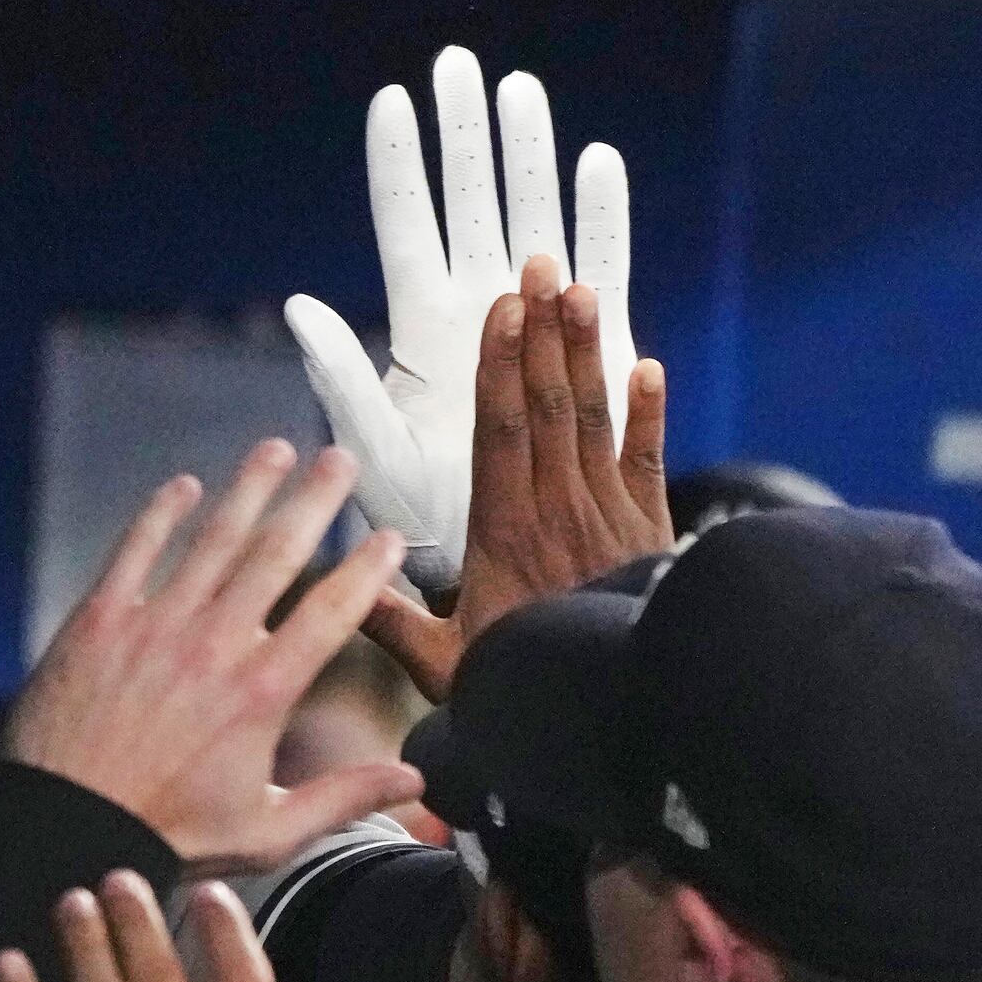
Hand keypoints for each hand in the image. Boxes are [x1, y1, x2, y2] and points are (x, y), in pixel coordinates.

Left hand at [4, 440, 421, 875]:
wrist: (65, 829)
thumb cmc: (166, 835)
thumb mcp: (268, 830)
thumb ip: (344, 797)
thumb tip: (418, 781)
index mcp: (263, 691)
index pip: (333, 611)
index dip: (367, 568)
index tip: (390, 537)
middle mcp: (215, 644)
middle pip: (278, 553)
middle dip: (315, 499)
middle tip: (341, 460)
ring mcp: (155, 626)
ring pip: (212, 539)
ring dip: (248, 489)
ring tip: (276, 450)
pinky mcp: (99, 622)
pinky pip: (135, 551)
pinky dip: (159, 514)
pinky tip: (182, 486)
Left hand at [284, 47, 632, 595]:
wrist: (507, 566)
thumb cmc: (427, 520)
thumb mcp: (373, 451)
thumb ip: (339, 380)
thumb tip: (295, 309)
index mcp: (423, 331)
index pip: (405, 230)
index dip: (399, 166)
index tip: (393, 101)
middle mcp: (478, 312)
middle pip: (470, 204)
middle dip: (466, 136)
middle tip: (462, 66)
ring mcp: (536, 320)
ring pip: (534, 217)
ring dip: (531, 156)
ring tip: (525, 92)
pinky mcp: (592, 341)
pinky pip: (601, 266)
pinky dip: (600, 218)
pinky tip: (599, 162)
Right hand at [363, 256, 670, 700]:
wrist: (619, 712)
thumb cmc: (522, 687)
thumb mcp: (441, 663)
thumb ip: (387, 620)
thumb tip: (332, 584)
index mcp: (503, 533)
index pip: (501, 431)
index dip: (501, 365)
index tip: (500, 310)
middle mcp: (557, 511)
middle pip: (550, 406)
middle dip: (543, 333)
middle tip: (540, 269)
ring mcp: (607, 517)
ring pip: (594, 420)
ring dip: (588, 352)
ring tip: (582, 290)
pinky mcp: (645, 532)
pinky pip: (646, 462)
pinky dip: (648, 414)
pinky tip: (648, 367)